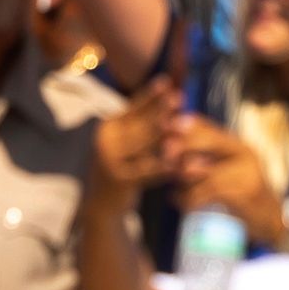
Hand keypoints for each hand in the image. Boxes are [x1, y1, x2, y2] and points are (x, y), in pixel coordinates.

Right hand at [92, 75, 179, 192]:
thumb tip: (164, 96)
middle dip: (162, 111)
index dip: (150, 96)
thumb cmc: (120, 168)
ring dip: (168, 134)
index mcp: (107, 128)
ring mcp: (110, 160)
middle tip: (181, 100)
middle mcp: (106, 141)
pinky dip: (165, 166)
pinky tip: (180, 162)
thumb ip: (139, 124)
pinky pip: (147, 170)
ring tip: (188, 125)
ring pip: (144, 144)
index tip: (167, 83)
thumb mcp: (124, 143)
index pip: (131, 108)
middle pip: (139, 123)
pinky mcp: (120, 180)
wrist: (100, 205)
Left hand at [168, 113, 283, 246]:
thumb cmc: (247, 196)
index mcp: (241, 147)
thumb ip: (210, 159)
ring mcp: (246, 173)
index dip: (189, 126)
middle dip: (184, 146)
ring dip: (184, 181)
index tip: (166, 126)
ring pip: (205, 171)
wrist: (274, 221)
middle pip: (209, 143)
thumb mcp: (232, 171)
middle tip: (165, 155)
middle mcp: (246, 155)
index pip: (212, 129)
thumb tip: (173, 146)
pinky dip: (189, 198)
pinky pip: (207, 193)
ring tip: (174, 189)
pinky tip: (178, 202)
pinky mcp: (243, 194)